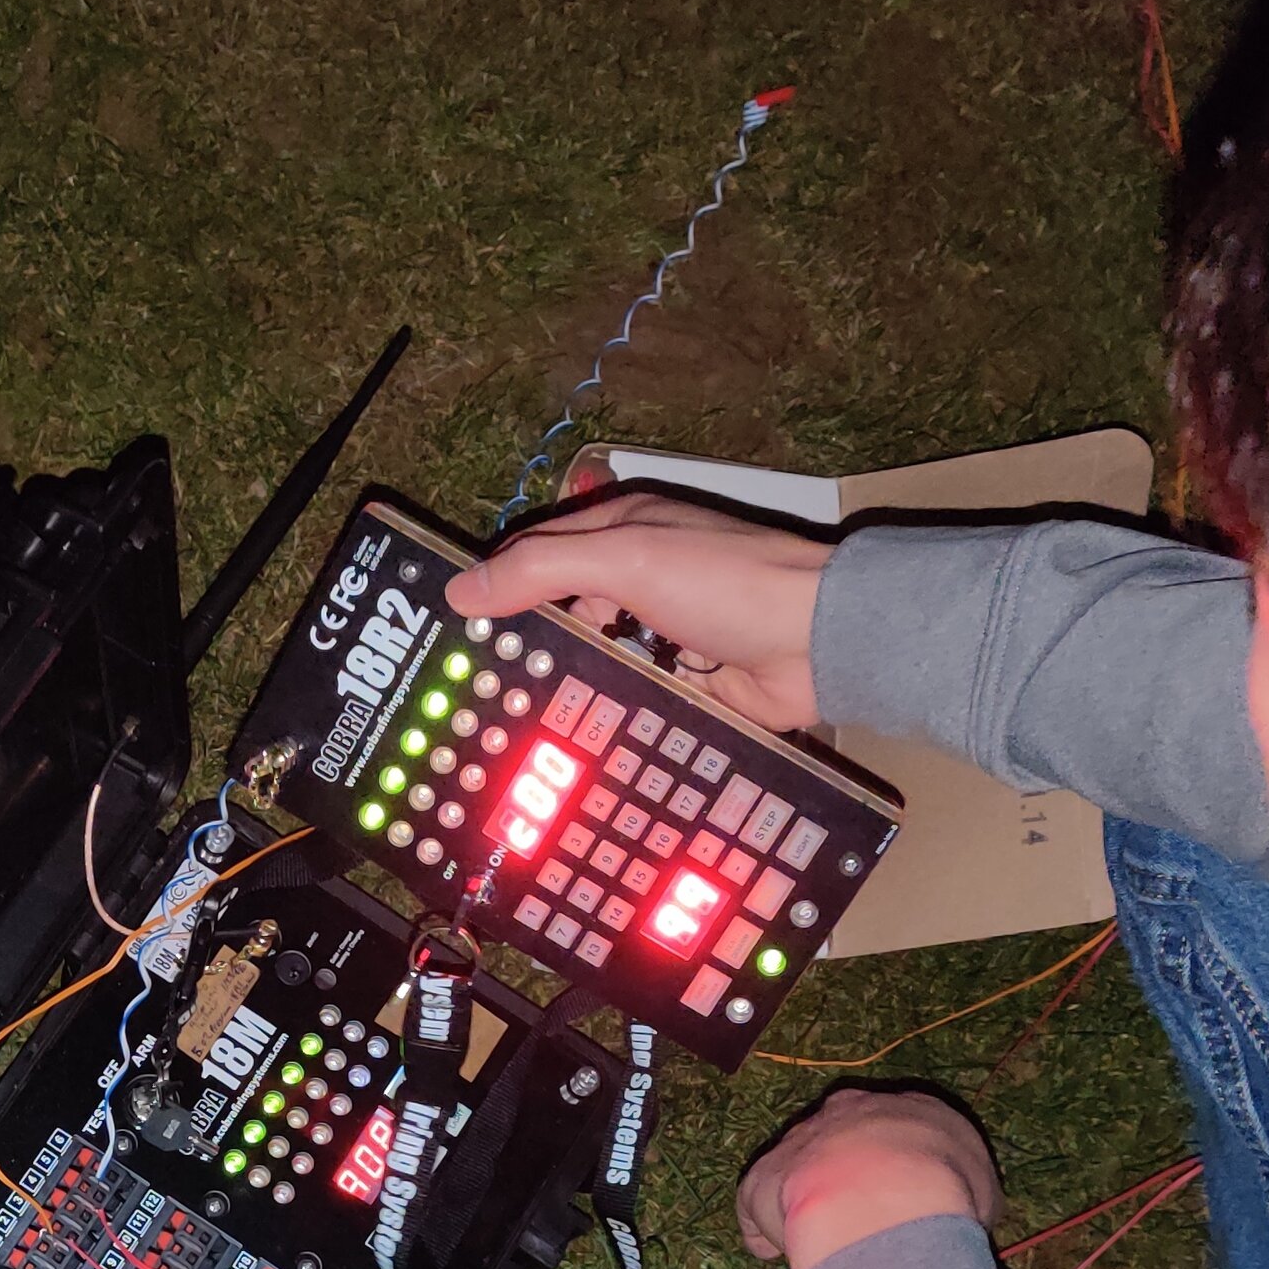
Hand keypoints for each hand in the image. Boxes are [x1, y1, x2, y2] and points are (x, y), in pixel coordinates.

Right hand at [443, 494, 832, 733]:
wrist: (818, 643)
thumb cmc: (727, 583)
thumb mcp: (624, 562)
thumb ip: (542, 571)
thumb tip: (462, 591)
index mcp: (621, 532)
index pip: (536, 555)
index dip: (493, 587)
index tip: (450, 630)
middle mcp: (636, 578)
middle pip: (558, 612)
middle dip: (521, 645)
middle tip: (471, 688)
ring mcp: (659, 632)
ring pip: (588, 660)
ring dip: (558, 684)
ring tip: (507, 724)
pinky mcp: (681, 681)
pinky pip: (624, 697)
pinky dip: (600, 711)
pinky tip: (567, 737)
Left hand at [737, 1087, 1003, 1268]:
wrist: (887, 1196)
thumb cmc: (949, 1194)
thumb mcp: (980, 1195)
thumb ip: (964, 1201)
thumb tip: (961, 1223)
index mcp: (911, 1110)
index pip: (904, 1132)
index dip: (903, 1170)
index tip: (903, 1200)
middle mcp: (851, 1113)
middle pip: (845, 1141)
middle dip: (848, 1175)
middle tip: (858, 1220)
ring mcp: (802, 1139)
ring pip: (799, 1170)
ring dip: (805, 1203)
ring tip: (816, 1245)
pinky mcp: (762, 1174)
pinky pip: (759, 1204)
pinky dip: (765, 1231)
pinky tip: (776, 1255)